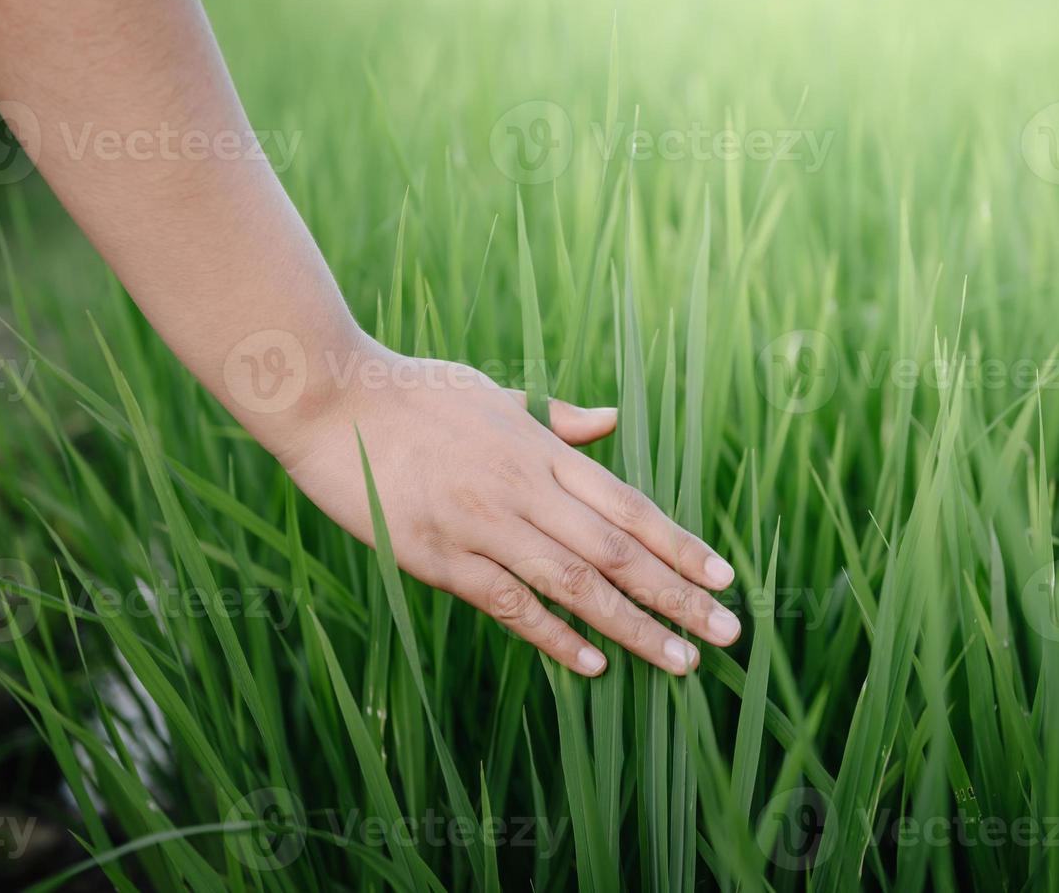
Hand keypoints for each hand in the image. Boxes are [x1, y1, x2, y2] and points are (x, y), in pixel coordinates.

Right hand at [279, 342, 739, 676]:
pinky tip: (594, 663)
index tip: (724, 578)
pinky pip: (509, 604)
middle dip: (679, 597)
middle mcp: (523, 489)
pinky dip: (555, 636)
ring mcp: (482, 526)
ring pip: (575, 585)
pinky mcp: (438, 558)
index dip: (681, 546)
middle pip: (617, 552)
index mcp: (540, 450)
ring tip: (682, 661)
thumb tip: (612, 419)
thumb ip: (556, 418)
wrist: (330, 399)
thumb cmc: (413, 394)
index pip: (629, 506)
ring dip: (634, 627)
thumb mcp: (494, 395)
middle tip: (729, 634)